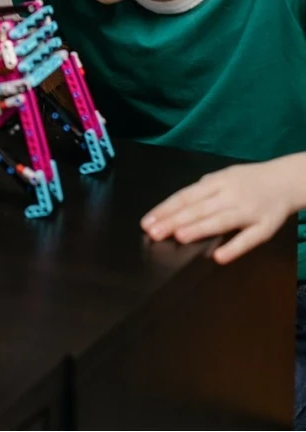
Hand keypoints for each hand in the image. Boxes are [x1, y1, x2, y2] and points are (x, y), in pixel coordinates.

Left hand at [140, 158, 297, 263]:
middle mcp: (231, 195)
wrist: (287, 180)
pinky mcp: (266, 227)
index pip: (185, 196)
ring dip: (199, 228)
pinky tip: (219, 257)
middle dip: (174, 221)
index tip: (147, 222)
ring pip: (221, 220)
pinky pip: (250, 238)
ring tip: (179, 236)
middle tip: (154, 233)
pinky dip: (234, 247)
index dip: (165, 209)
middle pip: (199, 208)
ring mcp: (249, 210)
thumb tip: (171, 209)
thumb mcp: (221, 178)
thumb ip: (199, 193)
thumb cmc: (247, 181)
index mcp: (217, 182)